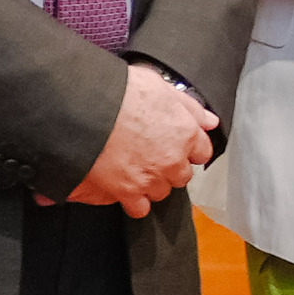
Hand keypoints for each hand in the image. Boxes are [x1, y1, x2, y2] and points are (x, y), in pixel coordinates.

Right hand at [71, 62, 218, 215]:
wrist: (84, 110)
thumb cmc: (119, 93)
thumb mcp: (159, 86)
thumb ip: (189, 107)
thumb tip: (209, 121)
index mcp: (184, 133)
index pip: (202, 152)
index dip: (189, 149)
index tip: (178, 148)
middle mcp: (173, 160)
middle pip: (182, 175)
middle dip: (170, 168)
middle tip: (151, 157)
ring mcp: (151, 178)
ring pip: (162, 192)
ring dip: (152, 184)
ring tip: (135, 171)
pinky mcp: (128, 192)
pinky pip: (139, 208)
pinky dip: (134, 202)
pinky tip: (126, 192)